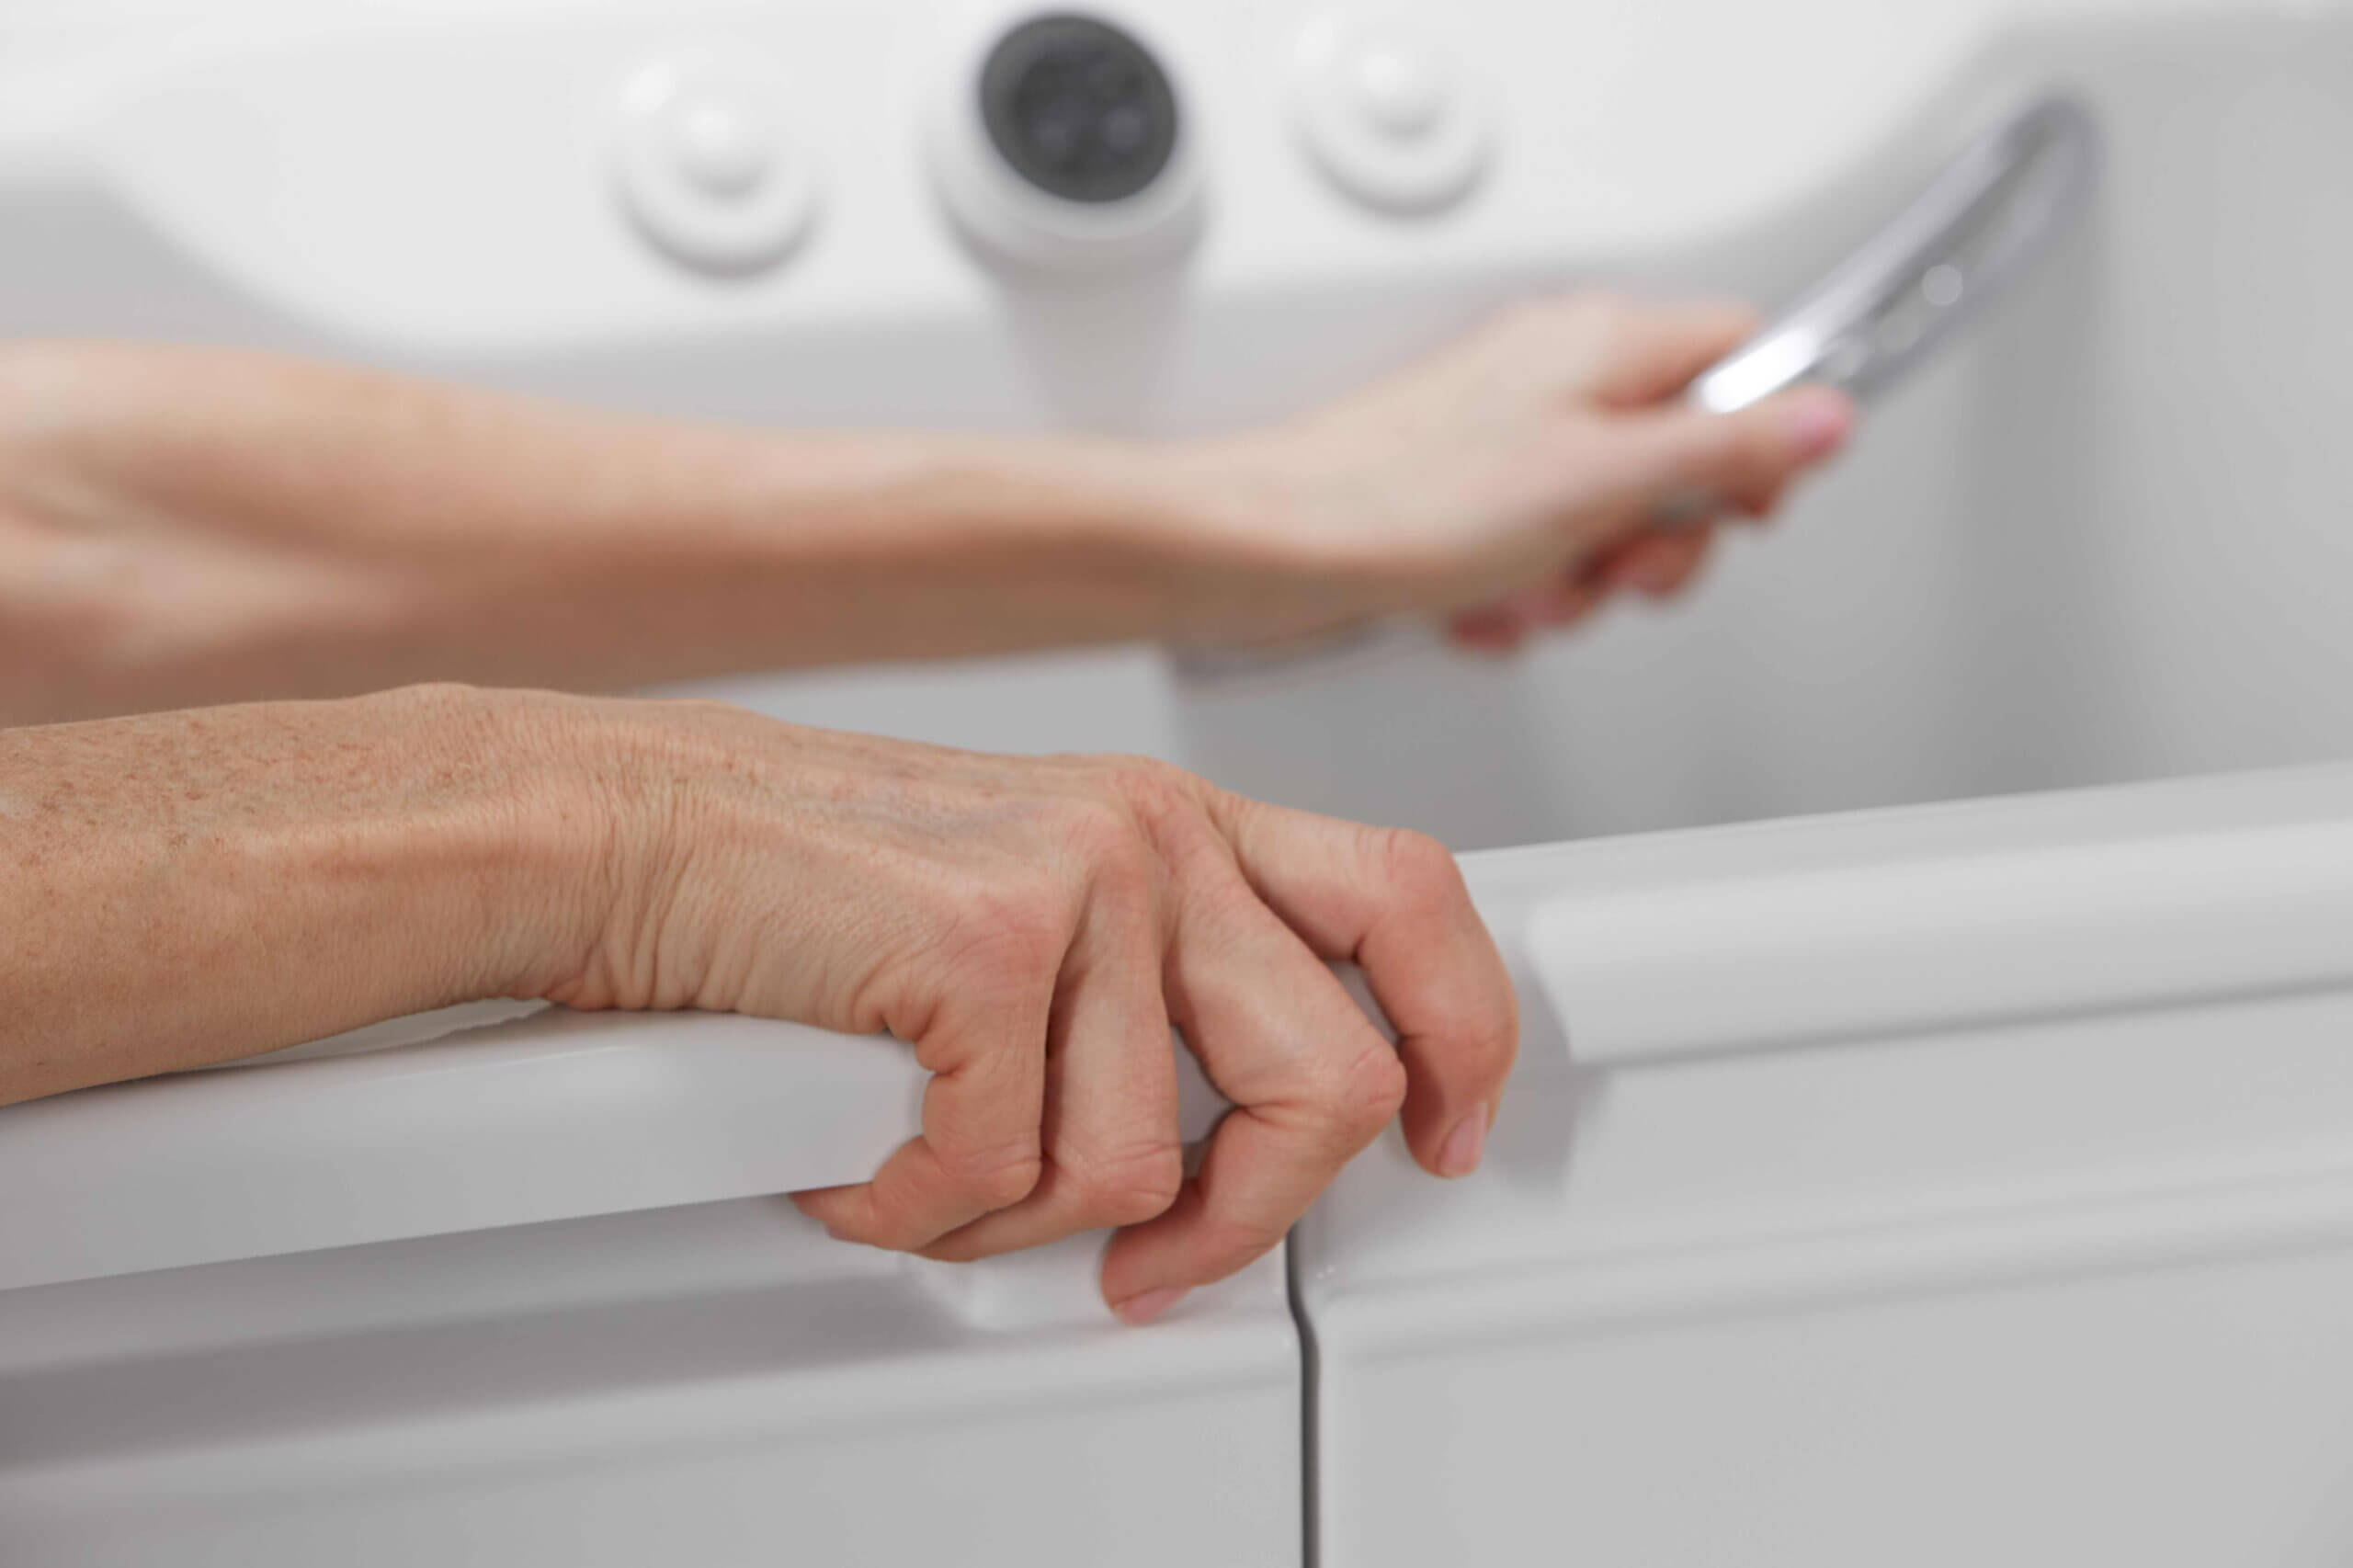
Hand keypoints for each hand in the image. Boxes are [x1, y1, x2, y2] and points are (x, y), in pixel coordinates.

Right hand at [540, 698, 1516, 1322]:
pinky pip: (1002, 1171)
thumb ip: (1144, 978)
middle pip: (1332, 1076)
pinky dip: (913, 1203)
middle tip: (1162, 1258)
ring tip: (926, 1166)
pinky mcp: (985, 949)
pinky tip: (854, 1150)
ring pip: (1142, 1163)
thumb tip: (1221, 1131)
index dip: (1461, 1032)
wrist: (630, 834)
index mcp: (1176, 821)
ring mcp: (1077, 885)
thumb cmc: (802, 882)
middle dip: (1250, 1213)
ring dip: (1016, 1215)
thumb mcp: (1023, 896)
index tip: (1444, 1131)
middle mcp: (1150, 837)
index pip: (1407, 898)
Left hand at [1170, 293, 1853, 651]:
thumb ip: (1726, 448)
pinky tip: (1480, 606)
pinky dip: (1517, 594)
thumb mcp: (1604, 480)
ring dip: (1579, 581)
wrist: (1277, 550)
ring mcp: (1509, 437)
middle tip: (1615, 567)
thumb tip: (1827, 416)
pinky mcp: (1464, 496)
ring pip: (1605, 521)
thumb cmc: (1410, 503)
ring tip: (1527, 591)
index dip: (1761, 438)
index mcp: (1604, 342)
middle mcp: (1558, 375)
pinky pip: (1535, 553)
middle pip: (1680, 455)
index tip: (1739, 504)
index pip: (1743, 355)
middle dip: (1656, 539)